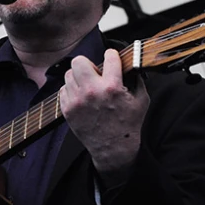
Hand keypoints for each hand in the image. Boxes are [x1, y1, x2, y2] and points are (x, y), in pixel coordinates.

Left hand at [60, 48, 149, 185]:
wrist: (113, 148)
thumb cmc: (128, 124)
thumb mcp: (141, 100)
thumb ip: (136, 79)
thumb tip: (131, 64)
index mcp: (112, 87)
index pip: (108, 56)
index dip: (112, 56)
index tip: (112, 58)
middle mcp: (92, 91)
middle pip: (79, 61)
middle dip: (88, 64)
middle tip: (95, 73)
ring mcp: (77, 100)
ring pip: (69, 74)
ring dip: (79, 77)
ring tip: (88, 86)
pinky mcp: (68, 109)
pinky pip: (63, 89)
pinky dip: (72, 90)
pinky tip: (82, 97)